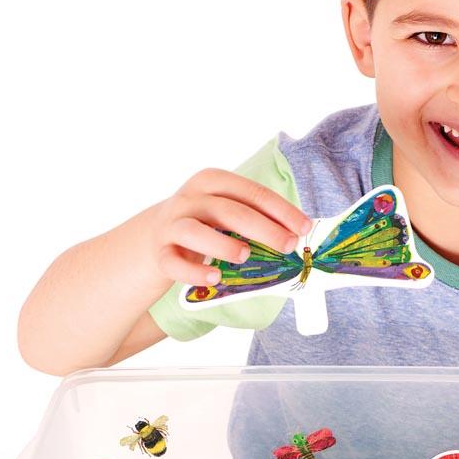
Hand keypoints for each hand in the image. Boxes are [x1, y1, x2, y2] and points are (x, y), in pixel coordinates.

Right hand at [150, 168, 313, 286]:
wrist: (154, 237)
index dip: (281, 210)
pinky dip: (194, 271)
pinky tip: (214, 277)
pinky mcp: (160, 253)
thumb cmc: (203, 223)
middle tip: (288, 245)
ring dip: (223, 244)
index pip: (252, 192)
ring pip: (195, 231)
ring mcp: (171, 225)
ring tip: (245, 256)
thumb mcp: (225, 211)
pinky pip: (174, 263)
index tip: (304, 228)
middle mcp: (190, 199)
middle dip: (264, 228)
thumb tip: (296, 234)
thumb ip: (254, 216)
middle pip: (229, 211)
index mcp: (212, 182)